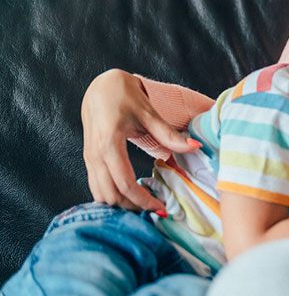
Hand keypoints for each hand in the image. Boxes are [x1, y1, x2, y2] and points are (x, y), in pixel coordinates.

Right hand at [81, 69, 195, 210]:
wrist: (100, 86)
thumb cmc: (125, 96)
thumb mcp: (149, 113)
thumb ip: (169, 134)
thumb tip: (194, 146)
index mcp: (109, 144)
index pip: (124, 183)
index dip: (143, 200)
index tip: (161, 208)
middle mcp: (94, 155)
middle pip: (111, 195)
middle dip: (133, 206)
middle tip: (156, 208)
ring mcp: (88, 158)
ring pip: (100, 194)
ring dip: (121, 203)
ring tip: (145, 203)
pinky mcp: (88, 159)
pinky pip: (96, 186)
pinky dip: (112, 195)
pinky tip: (131, 194)